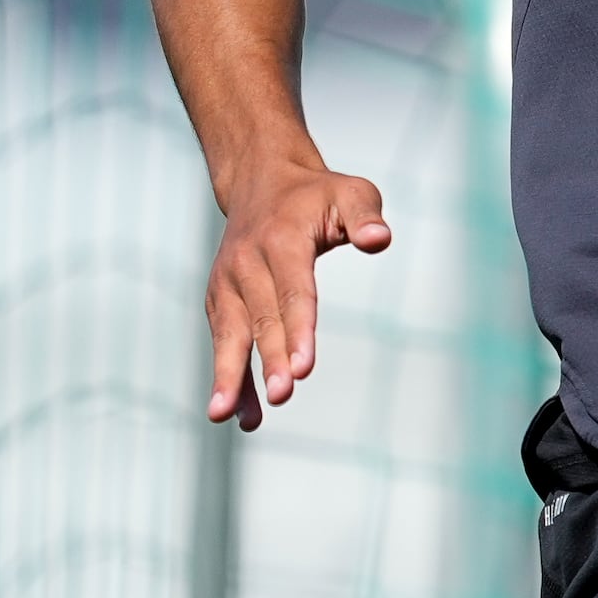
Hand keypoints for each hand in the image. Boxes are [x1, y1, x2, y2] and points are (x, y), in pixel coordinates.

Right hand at [203, 164, 392, 427]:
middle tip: (282, 394)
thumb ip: (365, 214)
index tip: (303, 367)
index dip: (298, 329)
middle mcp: (246, 262)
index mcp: (281, 239)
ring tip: (226, 416)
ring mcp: (227, 282)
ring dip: (230, 376)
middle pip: (261, 317)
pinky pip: (224, 342)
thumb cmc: (316, 195)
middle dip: (269, 358)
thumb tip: (379, 239)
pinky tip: (237, 415)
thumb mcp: (350, 191)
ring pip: (229, 334)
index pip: (293, 289)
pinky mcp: (219, 300)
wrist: (261, 181)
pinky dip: (229, 377)